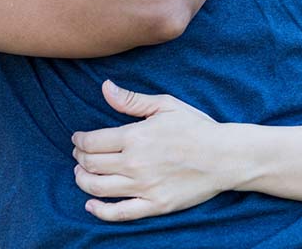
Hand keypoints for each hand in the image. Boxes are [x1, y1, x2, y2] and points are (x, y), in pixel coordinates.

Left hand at [72, 80, 222, 221]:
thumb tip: (105, 88)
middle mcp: (134, 163)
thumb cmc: (196, 127)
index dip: (79, 141)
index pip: (92, 141)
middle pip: (91, 164)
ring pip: (97, 188)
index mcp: (135, 136)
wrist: (224, 156)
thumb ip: (132, 100)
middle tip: (79, 154)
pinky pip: (119, 213)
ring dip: (82, 180)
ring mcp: (143, 187)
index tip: (77, 139)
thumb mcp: (165, 105)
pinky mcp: (154, 205)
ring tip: (82, 174)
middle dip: (80, 158)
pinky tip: (90, 204)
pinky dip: (99, 210)